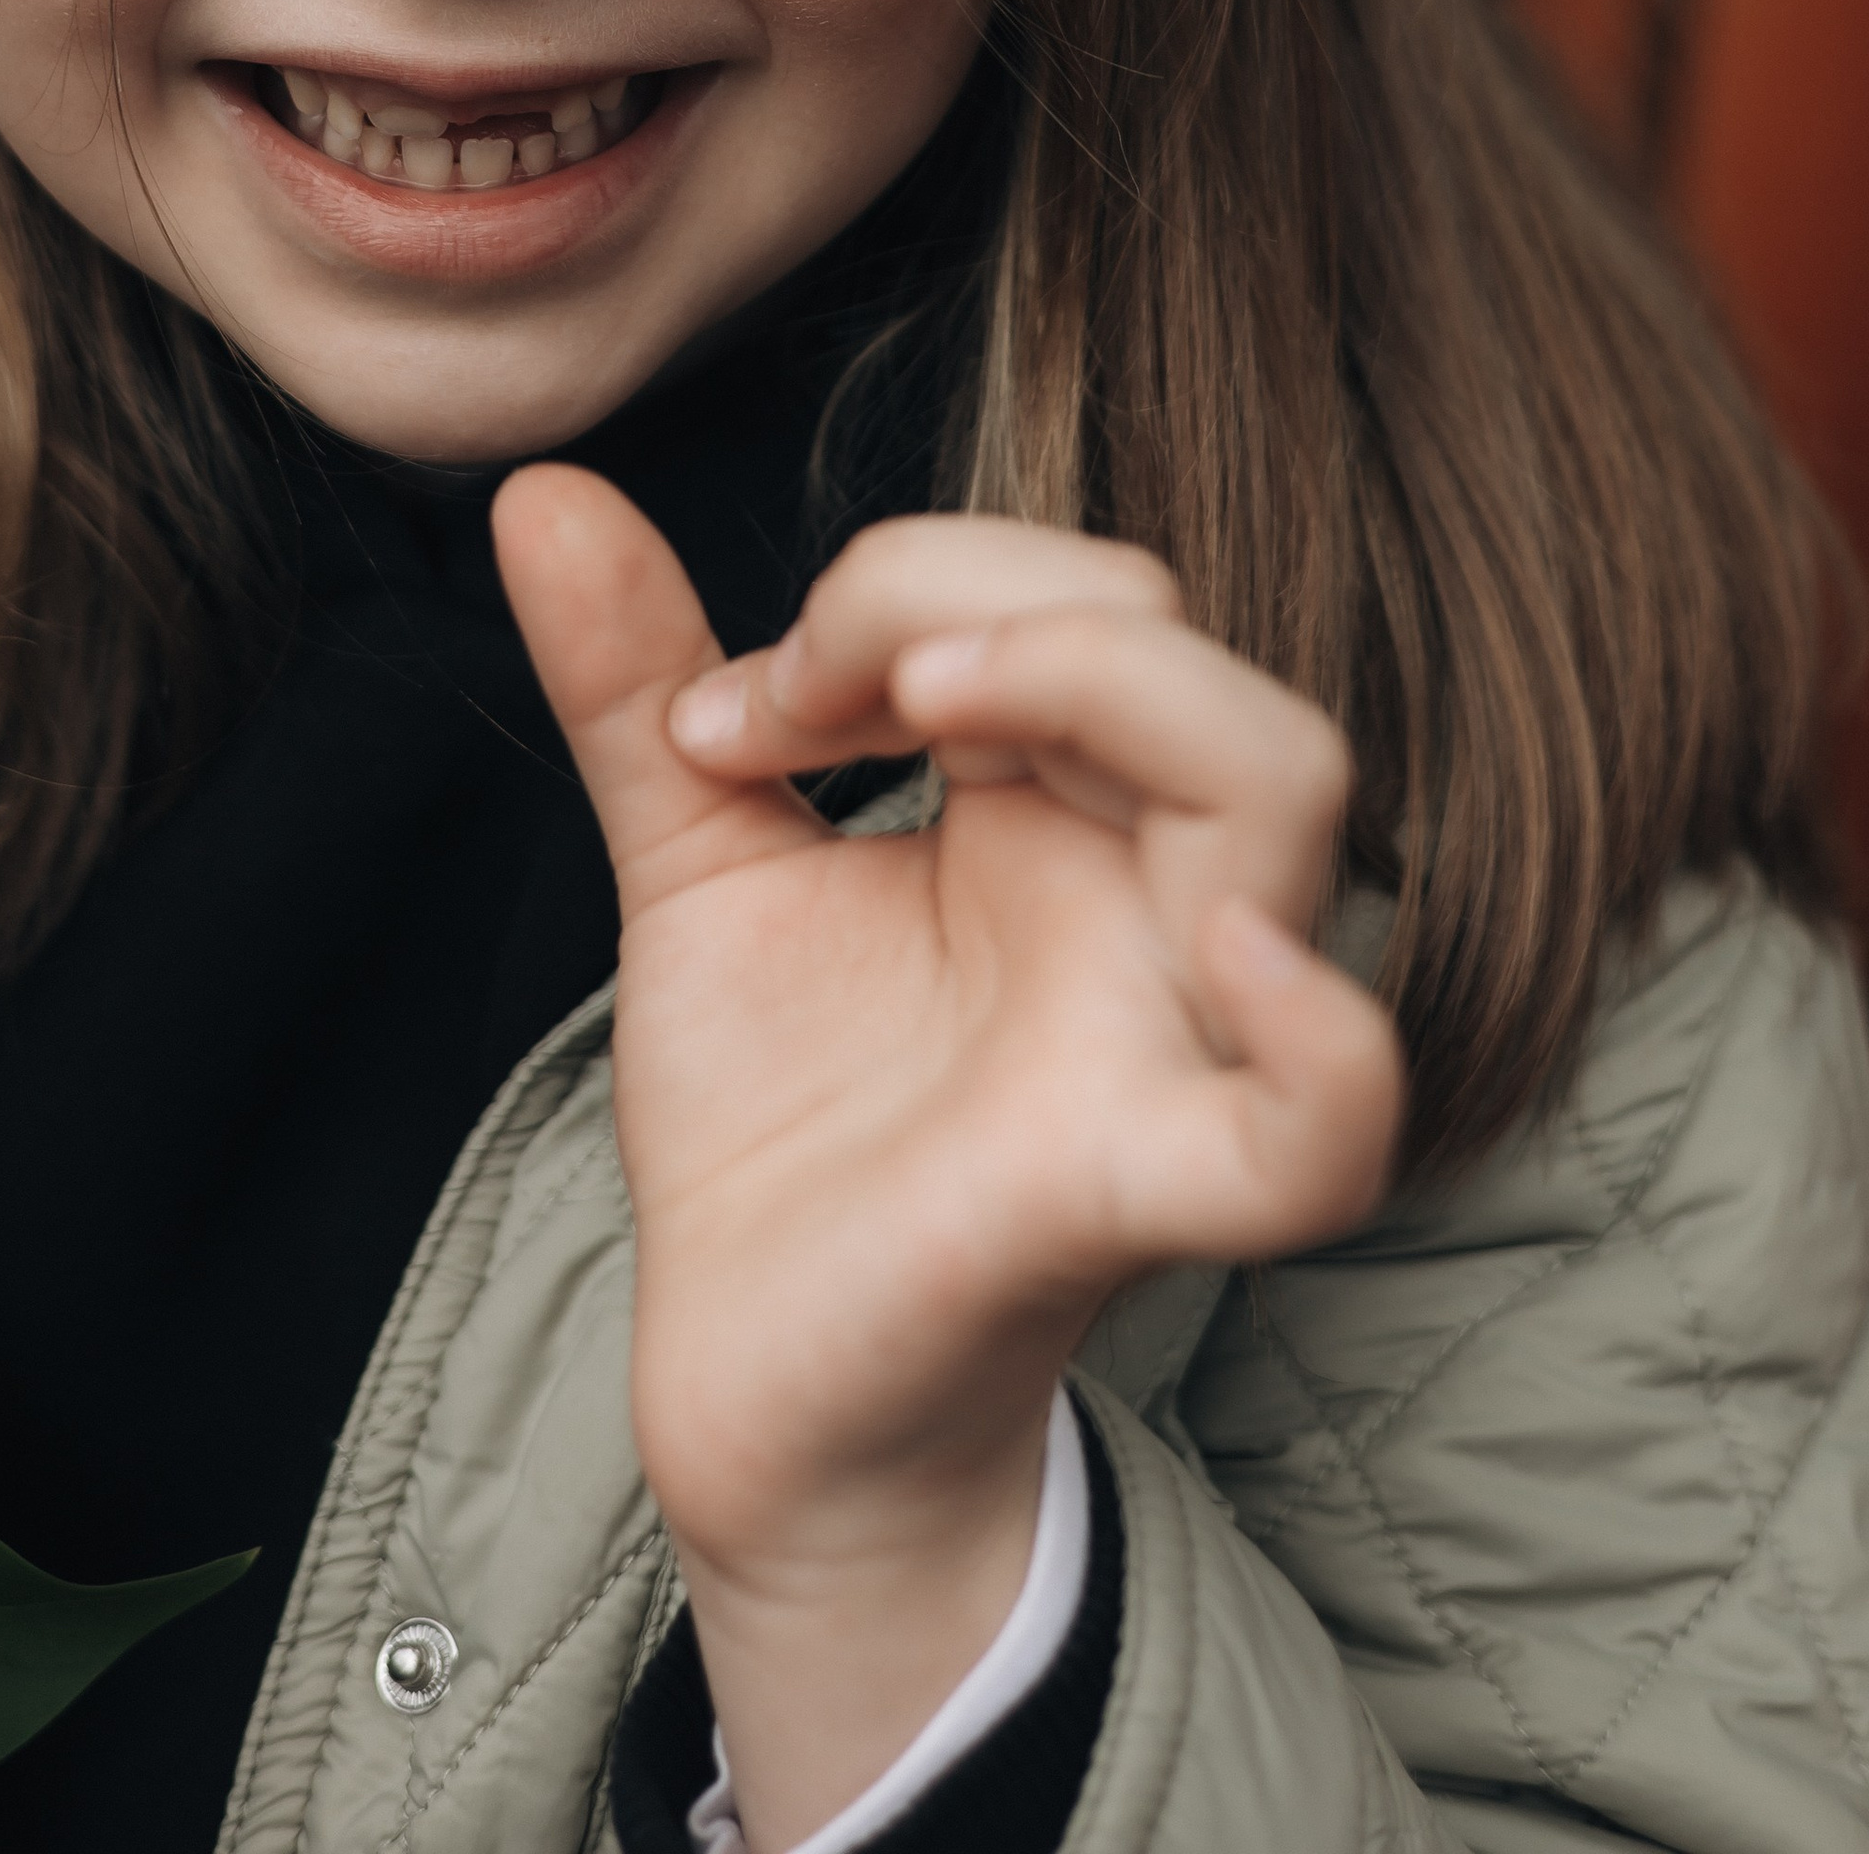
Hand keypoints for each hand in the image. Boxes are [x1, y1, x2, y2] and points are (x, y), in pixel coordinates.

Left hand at [492, 474, 1403, 1850]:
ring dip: (1111, 683)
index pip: (1072, 592)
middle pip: (1180, 639)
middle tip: (796, 693)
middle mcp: (1141, 896)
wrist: (743, 1378)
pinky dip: (1327, 1045)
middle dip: (976, 594)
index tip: (721, 710)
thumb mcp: (698, 864)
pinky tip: (1233, 950)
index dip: (893, 587)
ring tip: (932, 708)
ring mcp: (1157, 1031)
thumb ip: (639, 686)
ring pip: (1283, 787)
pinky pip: (1317, 1137)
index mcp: (1061, 809)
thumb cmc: (777, 1124)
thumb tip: (540, 489)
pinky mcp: (1125, 1186)